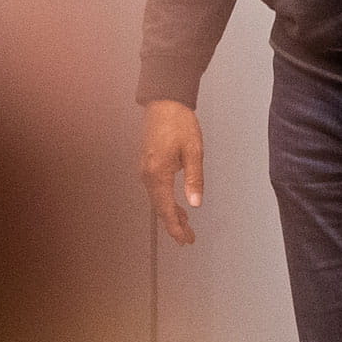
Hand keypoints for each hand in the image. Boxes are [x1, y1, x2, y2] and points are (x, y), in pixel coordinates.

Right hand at [140, 99, 203, 245]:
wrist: (165, 102)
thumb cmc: (179, 123)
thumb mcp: (193, 151)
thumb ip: (194, 179)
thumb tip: (195, 203)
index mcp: (158, 173)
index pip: (166, 209)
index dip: (176, 227)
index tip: (185, 239)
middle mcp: (147, 174)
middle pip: (160, 208)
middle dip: (173, 225)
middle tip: (187, 238)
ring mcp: (145, 169)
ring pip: (157, 200)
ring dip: (170, 214)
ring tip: (184, 225)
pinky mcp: (148, 164)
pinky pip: (155, 190)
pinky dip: (165, 201)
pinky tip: (176, 205)